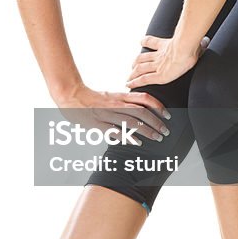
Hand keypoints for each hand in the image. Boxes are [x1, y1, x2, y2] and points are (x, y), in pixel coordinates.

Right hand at [53, 83, 170, 145]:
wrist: (70, 95)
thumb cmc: (90, 97)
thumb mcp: (109, 96)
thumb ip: (123, 101)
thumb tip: (139, 107)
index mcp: (119, 95)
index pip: (144, 98)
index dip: (158, 106)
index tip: (167, 115)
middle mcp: (116, 104)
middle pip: (141, 111)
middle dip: (156, 122)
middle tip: (166, 131)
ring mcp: (107, 114)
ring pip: (131, 122)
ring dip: (147, 130)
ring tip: (157, 137)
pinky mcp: (98, 124)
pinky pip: (116, 131)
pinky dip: (128, 137)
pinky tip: (137, 143)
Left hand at [125, 34, 210, 87]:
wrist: (186, 47)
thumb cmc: (192, 44)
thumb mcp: (193, 42)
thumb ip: (197, 43)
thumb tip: (205, 41)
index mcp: (166, 45)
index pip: (153, 42)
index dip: (146, 41)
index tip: (141, 41)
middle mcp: (159, 55)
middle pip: (143, 57)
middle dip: (137, 62)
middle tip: (132, 66)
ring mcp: (157, 65)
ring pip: (141, 68)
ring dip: (134, 72)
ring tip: (129, 76)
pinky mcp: (158, 75)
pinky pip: (144, 79)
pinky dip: (135, 82)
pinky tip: (130, 84)